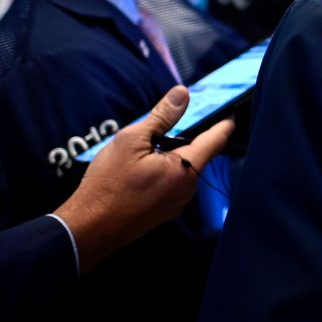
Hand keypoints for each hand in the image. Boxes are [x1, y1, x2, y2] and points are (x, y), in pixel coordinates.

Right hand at [51, 86, 232, 272]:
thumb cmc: (109, 183)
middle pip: (200, 154)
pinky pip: (172, 183)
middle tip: (180, 117)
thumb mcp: (132, 140)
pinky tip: (144, 164)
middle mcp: (188, 189)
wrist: (90, 228)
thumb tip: (183, 93)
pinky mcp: (163, 212)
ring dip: (175, 153)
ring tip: (153, 140)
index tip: (231, 109)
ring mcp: (176, 203)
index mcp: (186, 169)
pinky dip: (166, 169)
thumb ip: (162, 116)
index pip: (216, 140)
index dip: (224, 122)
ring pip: (184, 169)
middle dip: (193, 135)